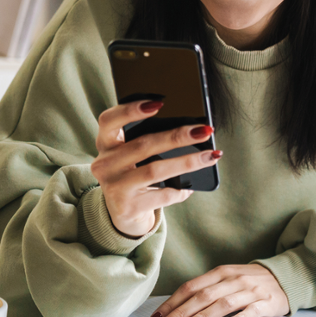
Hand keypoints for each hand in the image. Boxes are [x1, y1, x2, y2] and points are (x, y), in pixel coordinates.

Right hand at [91, 100, 221, 237]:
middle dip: (177, 136)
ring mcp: (114, 187)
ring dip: (187, 162)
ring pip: (155, 170)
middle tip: (204, 131)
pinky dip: (179, 190)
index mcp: (105, 143)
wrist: (123, 213)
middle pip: (143, 144)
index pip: (109, 120)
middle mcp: (104, 164)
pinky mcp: (127, 207)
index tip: (159, 103)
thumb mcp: (130, 155)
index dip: (130, 110)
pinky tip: (191, 187)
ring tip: (210, 156)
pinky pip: (161, 195)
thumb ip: (146, 140)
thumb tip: (190, 128)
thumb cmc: (133, 174)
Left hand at [146, 264, 288, 316]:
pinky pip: (251, 311)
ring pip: (222, 303)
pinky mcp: (266, 303)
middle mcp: (233, 279)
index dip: (172, 302)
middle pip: (202, 296)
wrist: (285, 277)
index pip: (191, 287)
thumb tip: (177, 308)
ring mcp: (250, 291)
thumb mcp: (226, 279)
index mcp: (221, 273)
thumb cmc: (249, 281)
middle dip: (180, 312)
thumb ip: (206, 290)